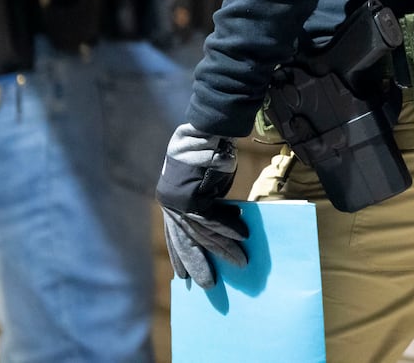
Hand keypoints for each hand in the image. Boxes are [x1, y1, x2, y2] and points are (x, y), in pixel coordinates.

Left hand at [156, 123, 247, 287]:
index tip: (182, 275)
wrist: (208, 130)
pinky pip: (213, 219)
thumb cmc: (209, 153)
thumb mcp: (206, 185)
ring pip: (203, 233)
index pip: (175, 234)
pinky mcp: (193, 195)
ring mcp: (180, 200)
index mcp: (170, 200)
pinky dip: (229, 229)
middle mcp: (170, 203)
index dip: (180, 255)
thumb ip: (209, 205)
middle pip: (185, 240)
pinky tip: (242, 238)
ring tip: (241, 263)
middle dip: (197, 263)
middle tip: (207, 285)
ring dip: (224, 248)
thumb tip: (222, 226)